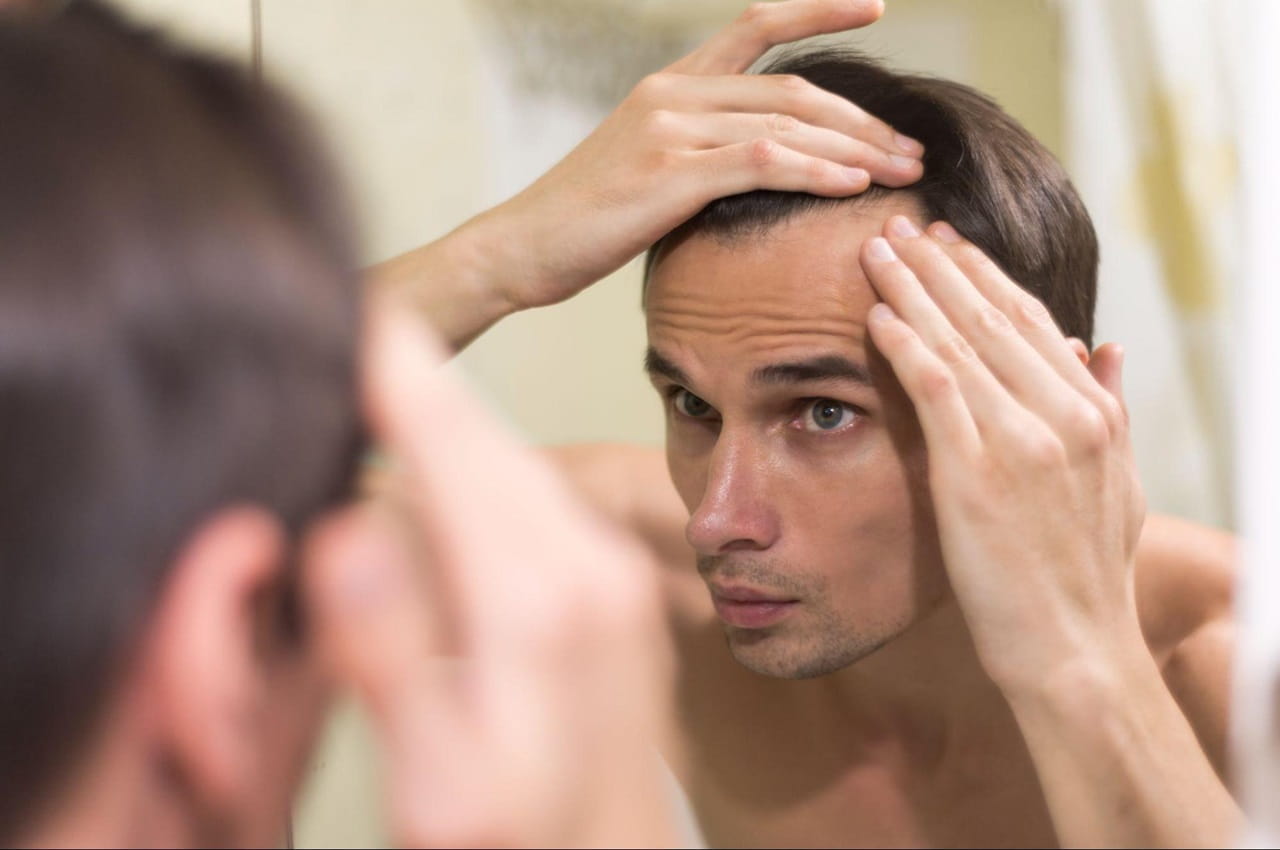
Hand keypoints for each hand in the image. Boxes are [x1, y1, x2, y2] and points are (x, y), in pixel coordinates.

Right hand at [302, 306, 674, 846]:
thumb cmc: (521, 842)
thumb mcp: (439, 778)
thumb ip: (391, 655)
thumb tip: (344, 530)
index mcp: (538, 601)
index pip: (456, 448)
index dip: (397, 375)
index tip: (355, 308)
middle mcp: (587, 568)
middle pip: (486, 442)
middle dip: (419, 382)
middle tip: (360, 326)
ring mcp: (608, 575)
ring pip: (513, 464)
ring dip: (451, 422)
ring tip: (390, 373)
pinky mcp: (611, 588)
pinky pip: (537, 500)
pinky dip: (482, 469)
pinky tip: (447, 470)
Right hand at [382, 0, 923, 349]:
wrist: (521, 248)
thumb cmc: (585, 219)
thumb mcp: (645, 167)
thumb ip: (700, 151)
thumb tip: (760, 166)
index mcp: (670, 83)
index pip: (755, 25)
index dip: (817, 10)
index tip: (874, 8)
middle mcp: (673, 93)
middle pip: (793, 90)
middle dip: (863, 120)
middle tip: (910, 148)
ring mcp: (670, 129)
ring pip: (786, 125)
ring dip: (854, 150)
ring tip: (901, 172)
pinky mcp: (669, 174)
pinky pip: (760, 163)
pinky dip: (814, 172)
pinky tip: (852, 186)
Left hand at [859, 216, 1146, 693]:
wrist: (1073, 648)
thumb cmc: (1086, 574)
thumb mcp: (1118, 485)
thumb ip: (1110, 409)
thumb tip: (1104, 346)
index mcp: (1094, 414)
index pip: (1031, 323)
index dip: (985, 277)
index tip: (950, 245)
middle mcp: (1064, 414)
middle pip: (992, 317)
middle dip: (941, 265)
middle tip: (901, 224)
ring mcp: (1022, 439)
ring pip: (961, 340)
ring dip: (914, 288)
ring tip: (877, 249)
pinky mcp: (977, 470)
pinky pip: (936, 387)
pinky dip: (905, 342)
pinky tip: (876, 312)